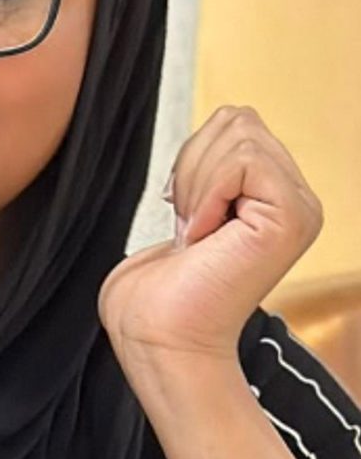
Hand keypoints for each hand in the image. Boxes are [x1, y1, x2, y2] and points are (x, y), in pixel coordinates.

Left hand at [98, 106, 322, 374]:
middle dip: (192, 164)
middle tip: (190, 223)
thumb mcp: (185, 204)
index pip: (234, 122)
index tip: (183, 211)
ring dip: (195, 181)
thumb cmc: (159, 292)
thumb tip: (219, 127)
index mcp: (271, 196)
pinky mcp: (291, 217)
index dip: (192, 157)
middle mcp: (294, 199)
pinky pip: (242, 159)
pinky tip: (204, 233)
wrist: (158, 338)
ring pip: (238, 133)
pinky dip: (205, 191)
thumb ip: (209, 165)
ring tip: (198, 231)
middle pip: (237, 120)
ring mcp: (299, 208)